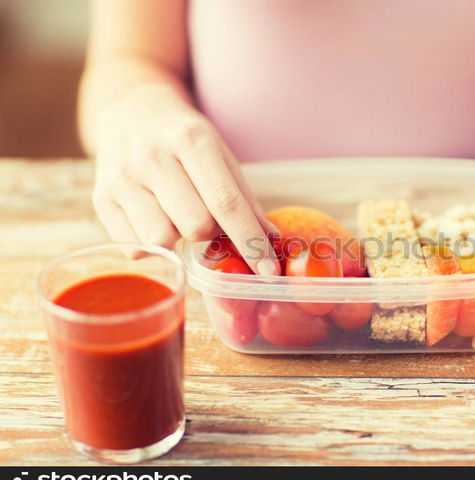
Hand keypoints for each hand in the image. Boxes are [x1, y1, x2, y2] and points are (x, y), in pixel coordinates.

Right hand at [91, 84, 279, 274]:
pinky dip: (153, 247)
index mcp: (190, 140)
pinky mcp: (100, 199)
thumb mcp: (220, 155)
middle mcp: (152, 158)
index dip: (250, 241)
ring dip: (179, 241)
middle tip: (209, 221)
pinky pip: (135, 248)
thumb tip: (270, 242)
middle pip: (196, 226)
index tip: (268, 269)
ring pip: (162, 240)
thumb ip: (244, 199)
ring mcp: (122, 179)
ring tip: (178, 219)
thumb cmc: (184, 139)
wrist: (129, 111)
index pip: (225, 202)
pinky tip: (154, 222)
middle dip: (211, 234)